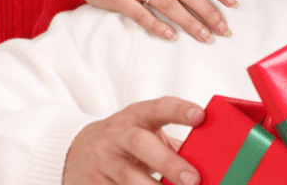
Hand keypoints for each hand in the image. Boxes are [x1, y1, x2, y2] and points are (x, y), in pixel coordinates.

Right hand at [64, 97, 204, 184]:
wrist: (77, 151)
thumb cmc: (124, 142)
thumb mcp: (145, 132)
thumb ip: (172, 144)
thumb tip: (209, 161)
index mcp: (135, 117)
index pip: (158, 108)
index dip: (179, 110)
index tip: (200, 115)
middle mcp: (117, 135)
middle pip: (140, 142)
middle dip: (168, 162)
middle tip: (193, 179)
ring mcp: (102, 159)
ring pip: (126, 175)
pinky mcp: (92, 182)